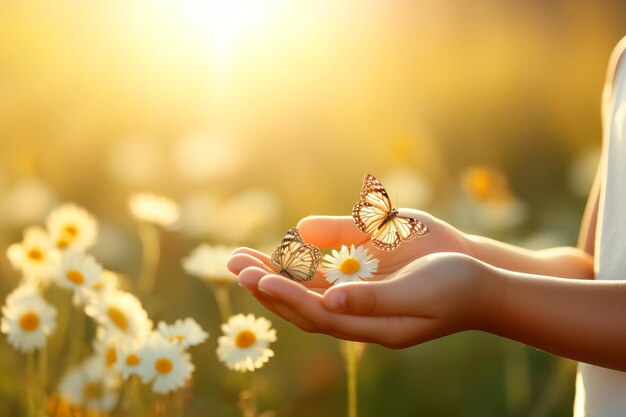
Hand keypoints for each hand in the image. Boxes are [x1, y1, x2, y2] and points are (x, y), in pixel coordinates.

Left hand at [227, 213, 494, 347]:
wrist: (480, 283)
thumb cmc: (456, 286)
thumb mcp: (419, 292)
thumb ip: (375, 298)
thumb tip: (329, 300)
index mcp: (372, 326)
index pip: (317, 314)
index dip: (285, 296)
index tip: (256, 277)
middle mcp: (359, 317)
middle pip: (302, 306)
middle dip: (266, 285)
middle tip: (232, 263)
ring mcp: (360, 301)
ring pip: (307, 293)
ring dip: (274, 275)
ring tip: (241, 258)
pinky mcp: (364, 284)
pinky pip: (323, 280)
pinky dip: (297, 269)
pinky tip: (278, 255)